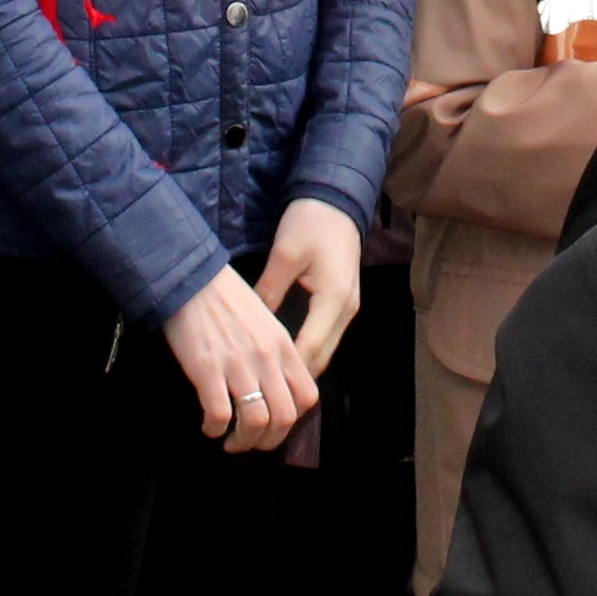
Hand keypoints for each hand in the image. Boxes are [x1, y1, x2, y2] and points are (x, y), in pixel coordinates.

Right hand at [160, 264, 320, 451]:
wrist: (192, 278)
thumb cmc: (226, 298)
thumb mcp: (264, 321)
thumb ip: (274, 352)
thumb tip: (275, 386)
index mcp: (283, 345)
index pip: (307, 395)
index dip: (294, 418)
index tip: (275, 423)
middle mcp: (266, 358)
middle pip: (285, 416)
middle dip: (270, 439)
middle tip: (253, 442)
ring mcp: (238, 365)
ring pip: (256, 421)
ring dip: (244, 440)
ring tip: (231, 441)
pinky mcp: (208, 369)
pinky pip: (220, 414)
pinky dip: (215, 429)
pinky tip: (209, 426)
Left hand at [253, 197, 363, 379]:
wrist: (336, 197)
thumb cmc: (311, 222)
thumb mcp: (285, 255)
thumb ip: (268, 291)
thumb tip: (249, 326)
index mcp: (334, 300)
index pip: (308, 350)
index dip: (284, 373)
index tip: (257, 388)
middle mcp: (346, 310)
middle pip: (320, 358)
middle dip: (293, 381)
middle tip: (261, 398)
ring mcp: (347, 307)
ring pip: (324, 350)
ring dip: (300, 369)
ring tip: (270, 386)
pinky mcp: (342, 302)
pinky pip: (324, 337)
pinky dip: (306, 352)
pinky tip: (284, 360)